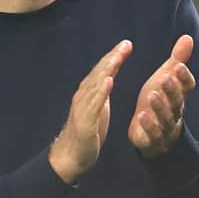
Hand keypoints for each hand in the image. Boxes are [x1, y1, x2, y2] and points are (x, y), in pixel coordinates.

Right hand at [49, 40, 132, 183]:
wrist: (72, 155)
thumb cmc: (87, 131)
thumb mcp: (98, 107)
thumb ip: (102, 92)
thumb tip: (109, 76)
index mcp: (88, 91)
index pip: (102, 69)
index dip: (114, 56)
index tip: (126, 44)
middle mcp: (83, 94)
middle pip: (99, 72)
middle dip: (113, 57)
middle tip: (126, 44)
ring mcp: (83, 107)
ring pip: (96, 84)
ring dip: (107, 69)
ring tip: (118, 57)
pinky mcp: (85, 121)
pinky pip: (94, 104)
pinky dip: (101, 91)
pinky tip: (108, 81)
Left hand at [128, 35, 195, 157]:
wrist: (152, 136)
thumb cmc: (160, 101)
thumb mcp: (166, 79)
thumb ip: (177, 60)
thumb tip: (188, 37)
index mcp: (178, 95)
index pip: (187, 86)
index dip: (183, 77)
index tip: (178, 66)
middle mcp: (175, 111)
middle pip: (177, 101)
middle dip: (172, 89)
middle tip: (165, 78)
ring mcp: (165, 127)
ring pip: (166, 117)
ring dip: (160, 106)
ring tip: (151, 95)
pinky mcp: (153, 140)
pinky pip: (153, 133)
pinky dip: (149, 125)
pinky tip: (141, 115)